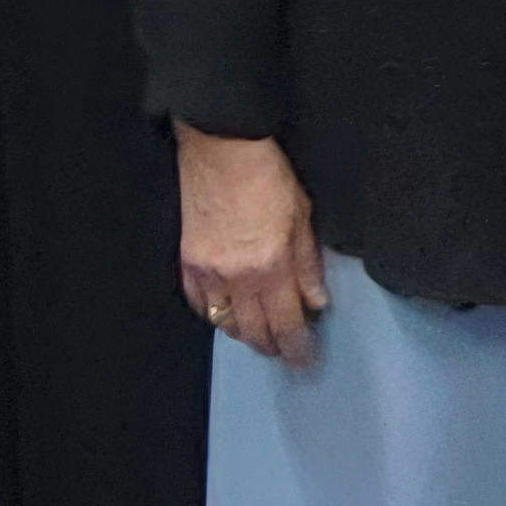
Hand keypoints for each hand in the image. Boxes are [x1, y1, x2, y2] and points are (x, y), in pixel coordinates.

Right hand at [175, 126, 327, 365]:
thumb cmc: (266, 174)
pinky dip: (213, 314)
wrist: (220, 146)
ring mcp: (208, 271)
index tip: (305, 360)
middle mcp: (238, 277)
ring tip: (258, 333)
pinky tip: (226, 312)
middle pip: (254, 332)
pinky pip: (198, 303)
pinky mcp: (188, 260)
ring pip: (225, 323)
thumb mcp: (302, 216)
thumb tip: (316, 301)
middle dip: (272, 347)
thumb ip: (308, 265)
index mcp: (271, 267)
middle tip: (284, 350)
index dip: (297, 349)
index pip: (287, 325)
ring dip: (244, 333)